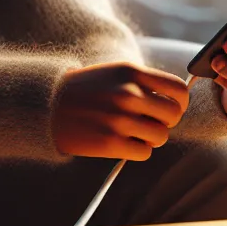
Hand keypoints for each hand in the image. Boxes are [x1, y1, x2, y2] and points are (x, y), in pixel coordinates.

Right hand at [52, 61, 190, 159]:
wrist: (47, 106)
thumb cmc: (86, 90)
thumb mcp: (115, 73)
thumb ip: (145, 82)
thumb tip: (177, 101)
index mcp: (132, 73)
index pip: (178, 90)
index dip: (179, 103)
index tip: (170, 108)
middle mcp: (129, 94)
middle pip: (173, 116)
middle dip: (165, 122)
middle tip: (150, 123)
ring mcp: (120, 119)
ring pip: (161, 136)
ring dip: (151, 138)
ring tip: (134, 133)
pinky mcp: (111, 143)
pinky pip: (144, 152)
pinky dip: (138, 150)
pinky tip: (123, 143)